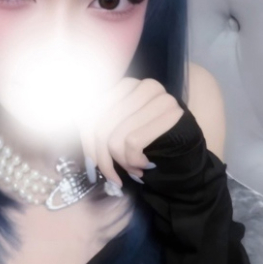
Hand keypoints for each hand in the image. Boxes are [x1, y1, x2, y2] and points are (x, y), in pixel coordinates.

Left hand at [77, 77, 185, 191]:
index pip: (90, 114)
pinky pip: (132, 143)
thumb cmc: (150, 147)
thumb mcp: (120, 132)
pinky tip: (144, 166)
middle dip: (102, 159)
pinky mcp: (170, 114)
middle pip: (100, 126)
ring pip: (114, 137)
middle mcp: (141, 86)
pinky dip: (134, 161)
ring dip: (121, 163)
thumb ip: (100, 127)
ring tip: (132, 170)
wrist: (187, 159)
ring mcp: (158, 97)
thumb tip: (76, 136)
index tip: (93, 166)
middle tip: (112, 177)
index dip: (87, 145)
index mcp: (125, 86)